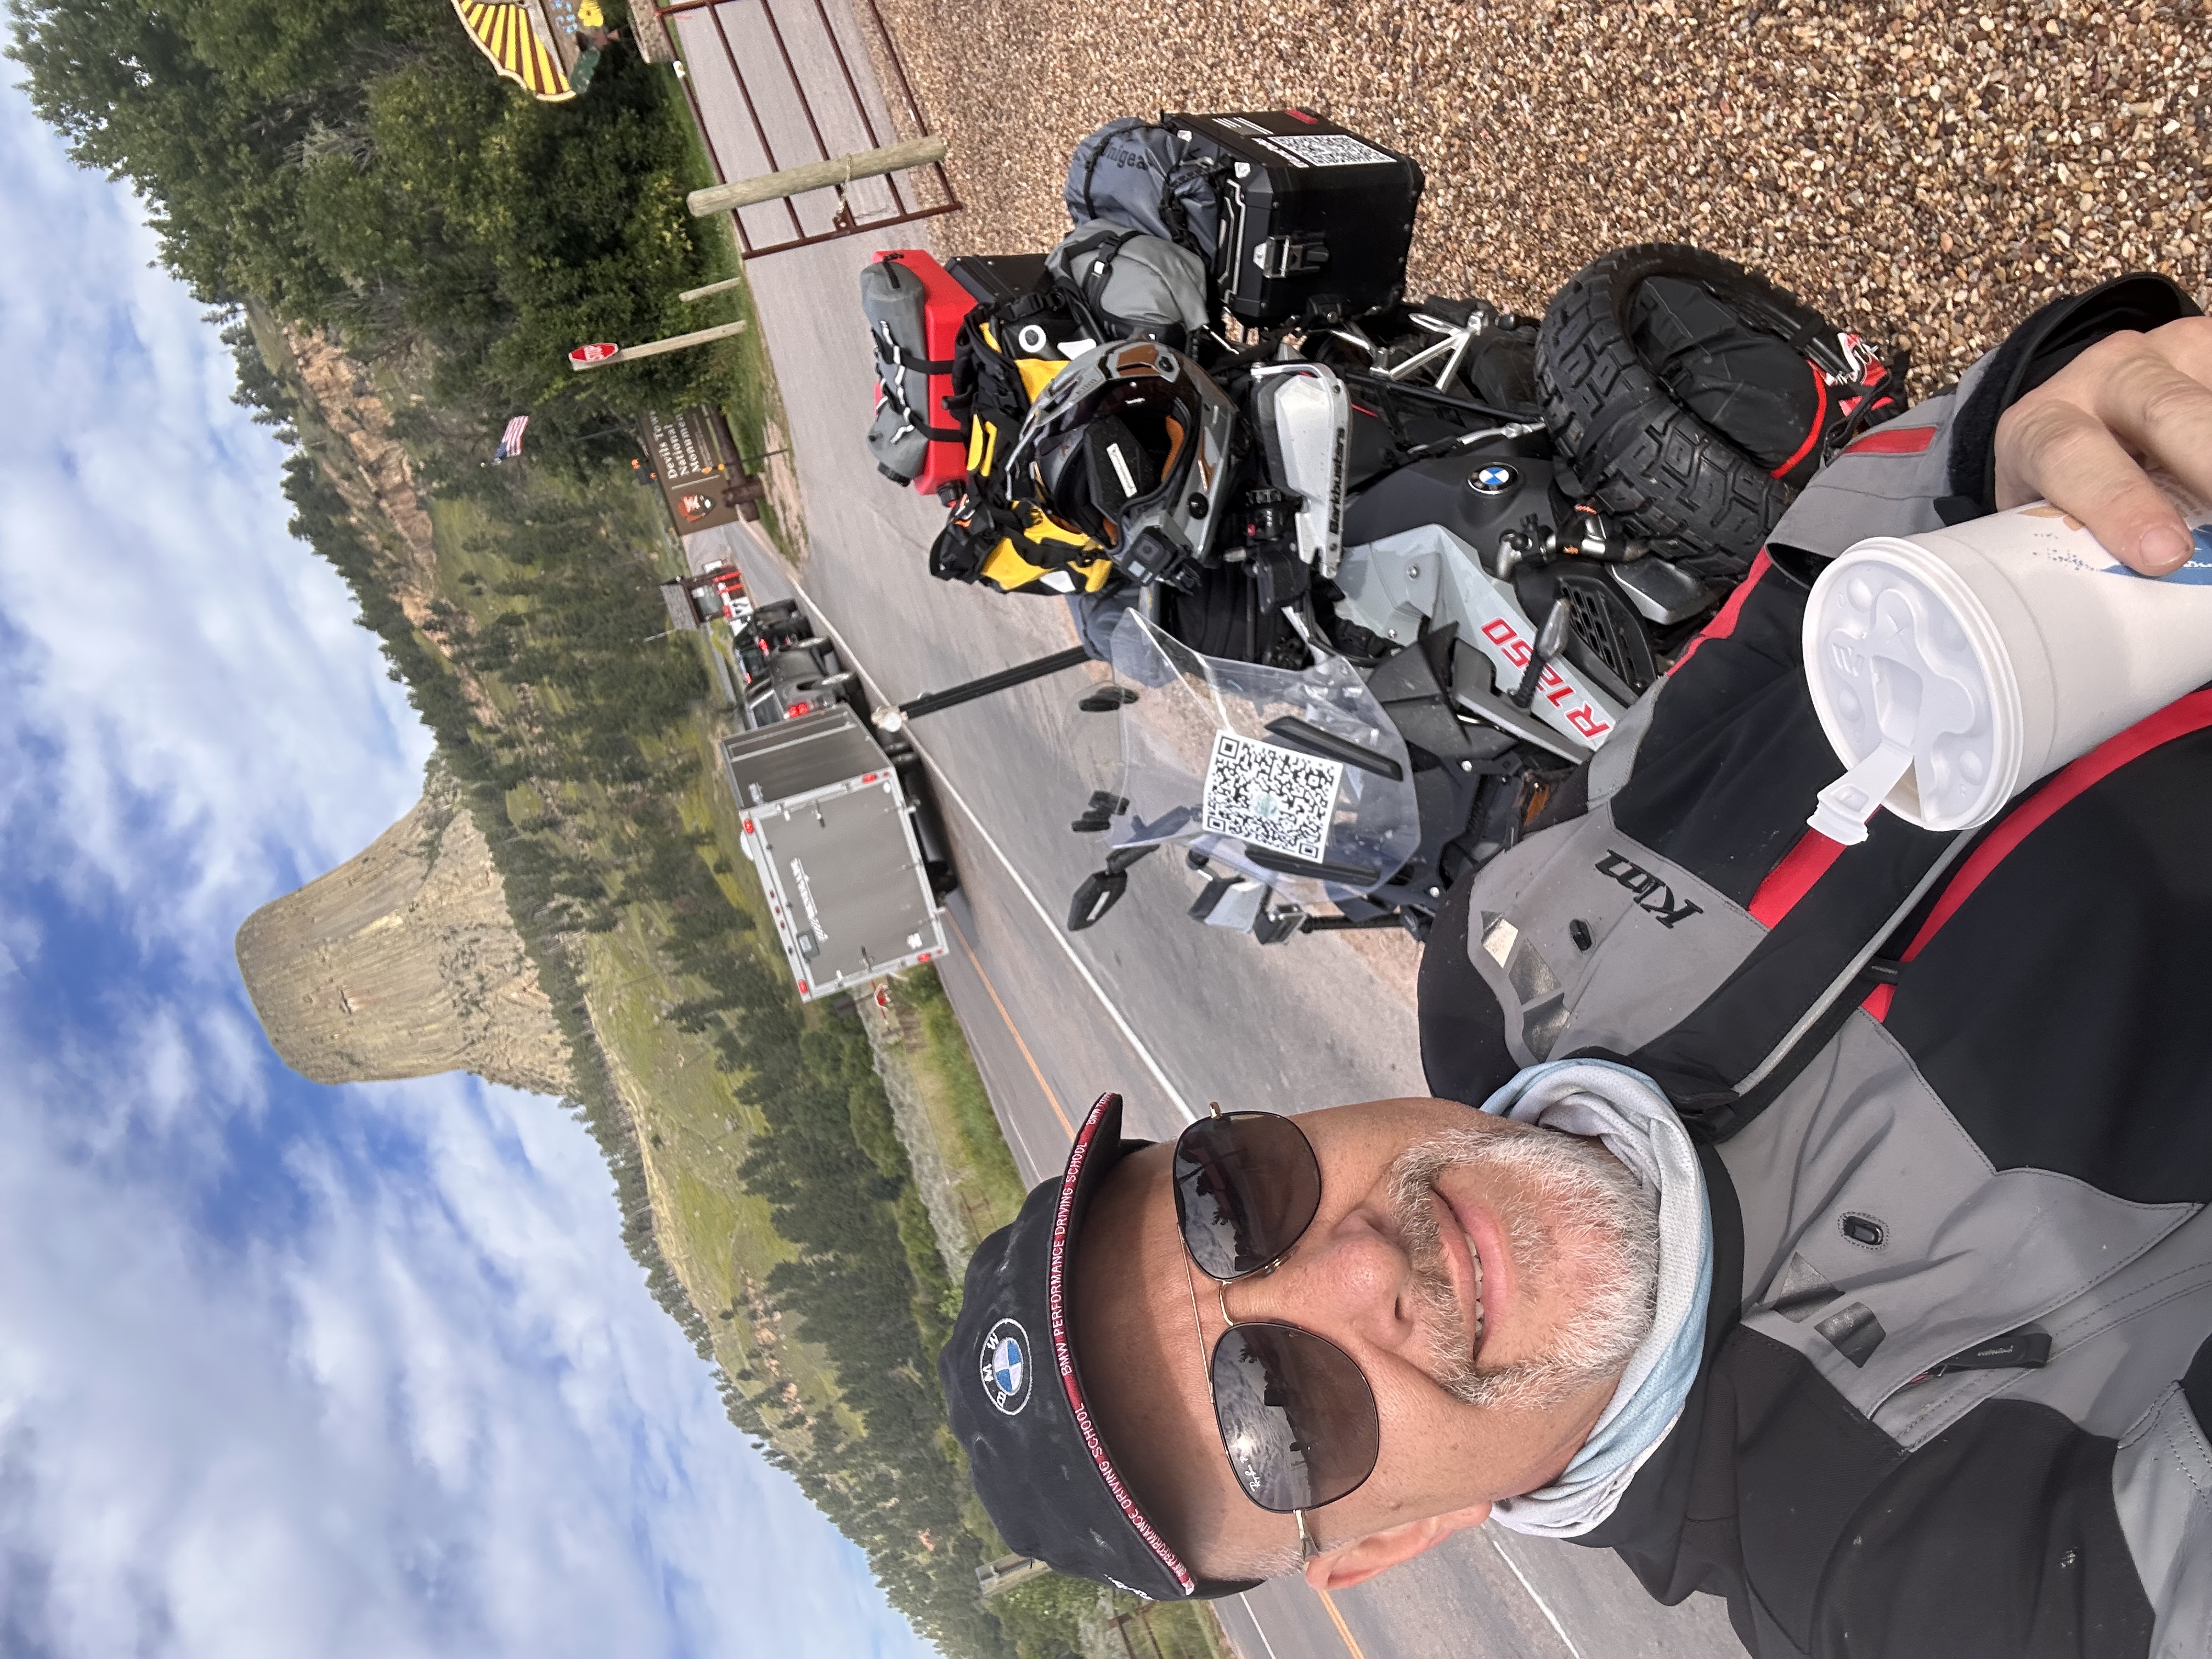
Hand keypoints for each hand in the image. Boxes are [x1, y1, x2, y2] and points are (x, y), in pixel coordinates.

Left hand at [1992, 315, 2211, 574]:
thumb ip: (2080, 548)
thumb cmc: (2069, 489)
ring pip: (2211, 401)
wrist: (2094, 415)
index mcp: (2039, 425)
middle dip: (2209, 467)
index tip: (2163, 554)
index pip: (2069, 454)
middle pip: (2164, 412)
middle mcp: (2104, 376)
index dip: (2118, 502)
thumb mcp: (2054, 515)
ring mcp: (2172, 352)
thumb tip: (2130, 621)